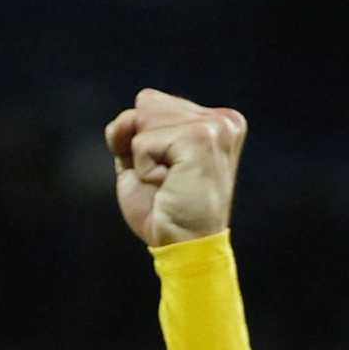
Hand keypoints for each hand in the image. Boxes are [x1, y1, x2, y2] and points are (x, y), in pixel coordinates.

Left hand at [105, 88, 245, 247]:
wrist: (184, 247)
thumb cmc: (166, 209)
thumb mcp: (141, 159)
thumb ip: (129, 129)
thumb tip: (126, 120)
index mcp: (215, 121)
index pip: (151, 102)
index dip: (144, 141)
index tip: (172, 172)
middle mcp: (222, 119)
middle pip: (147, 103)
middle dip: (143, 145)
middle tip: (170, 180)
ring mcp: (215, 127)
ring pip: (143, 119)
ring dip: (144, 158)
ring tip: (171, 183)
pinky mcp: (201, 139)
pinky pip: (143, 142)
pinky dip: (145, 169)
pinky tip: (170, 186)